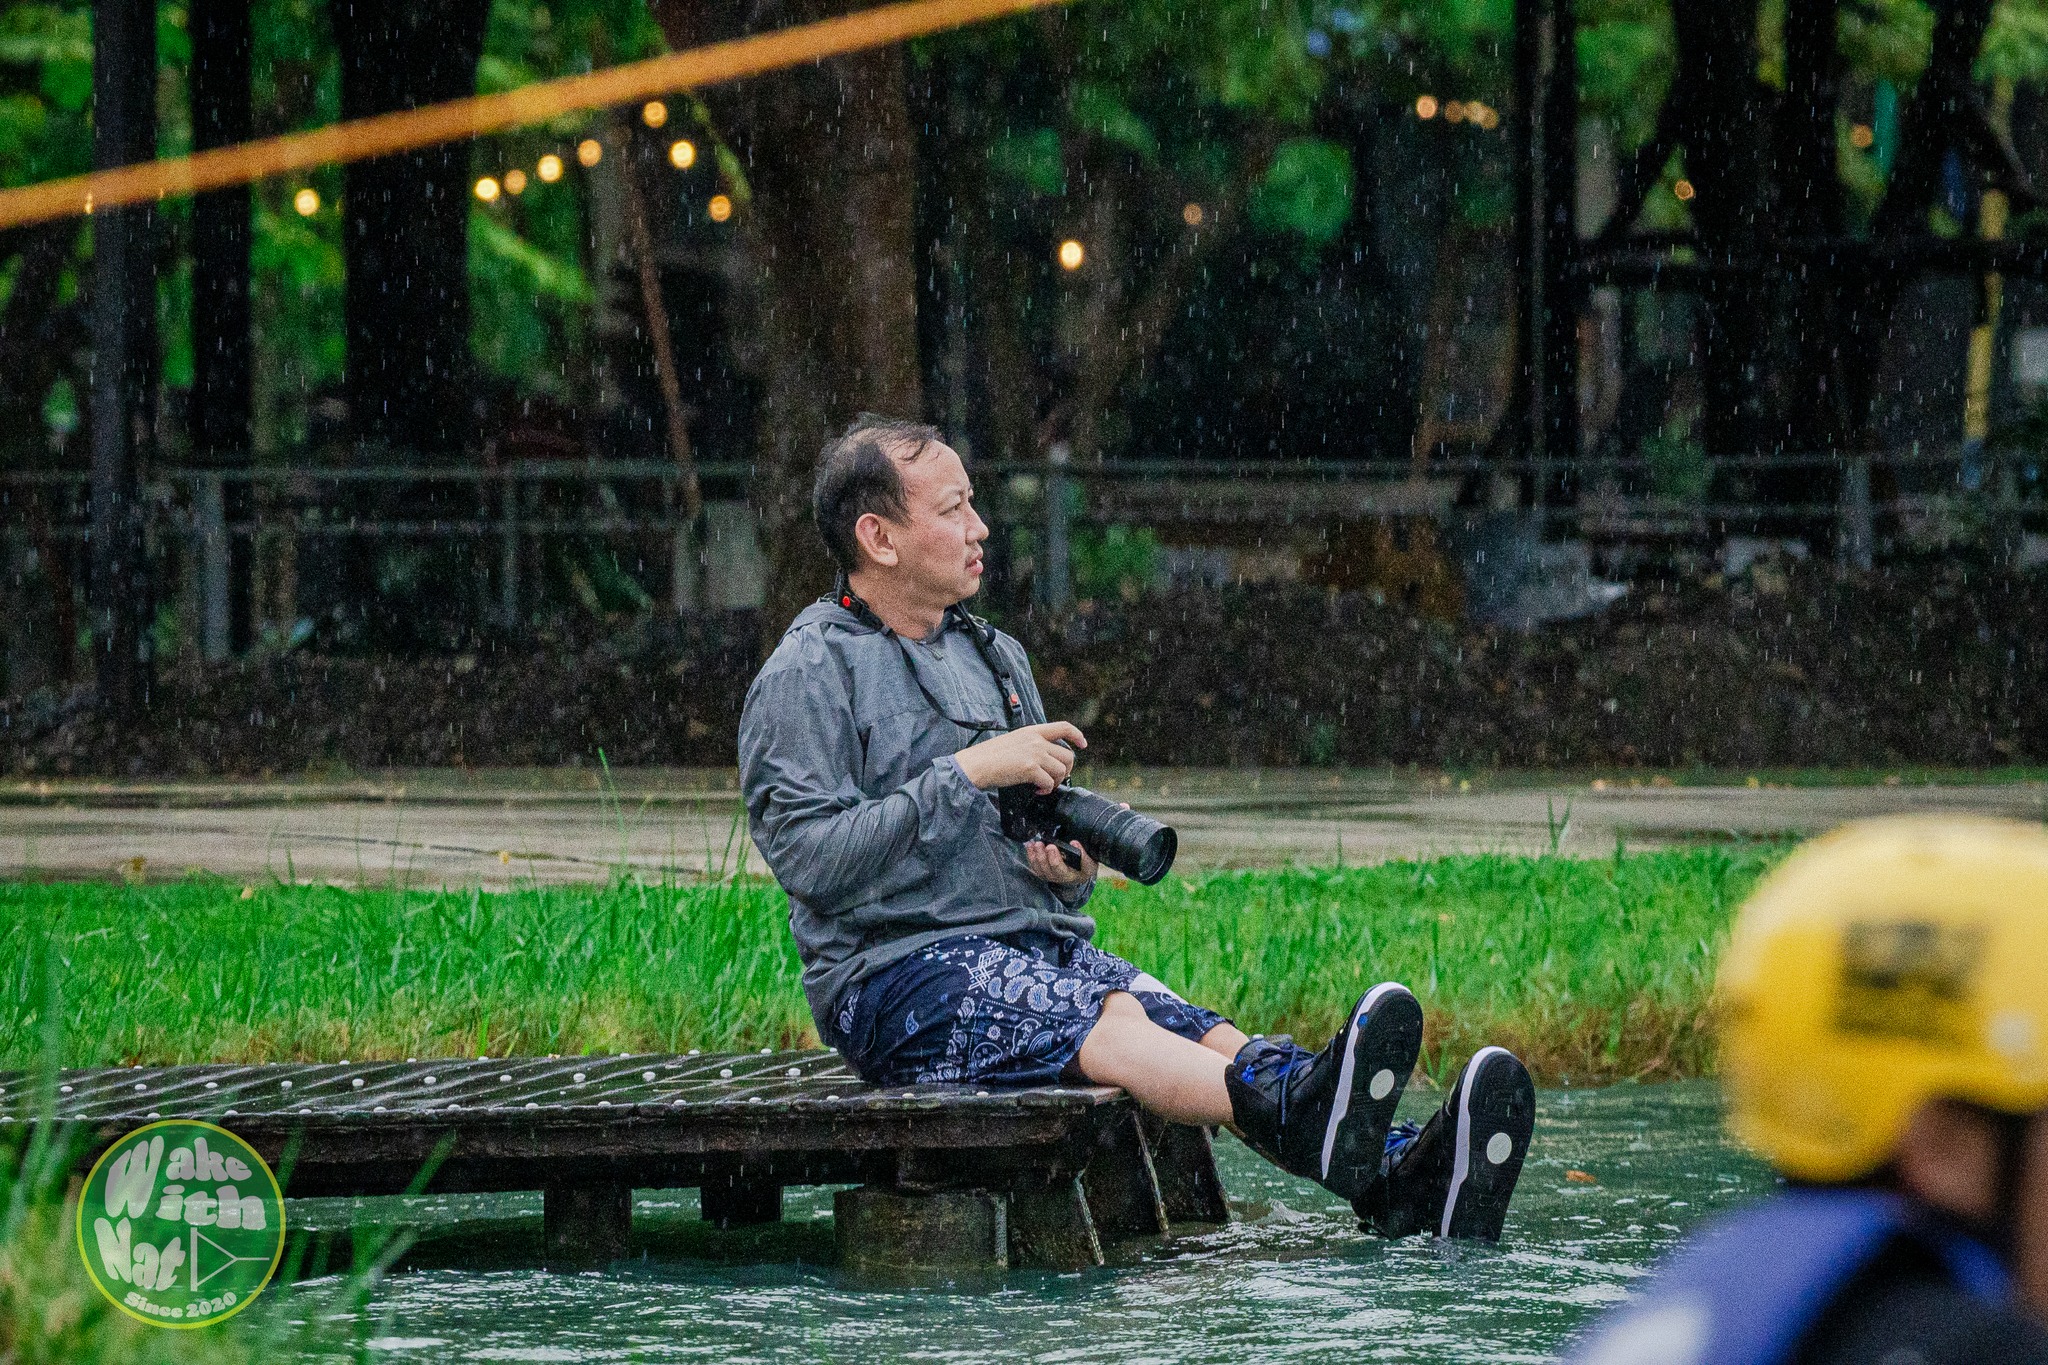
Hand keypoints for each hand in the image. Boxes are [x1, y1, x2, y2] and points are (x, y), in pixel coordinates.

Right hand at [952, 721, 1086, 791]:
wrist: (975, 765)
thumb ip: (1030, 745)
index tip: (1083, 744)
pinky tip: (1036, 791)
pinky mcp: (1030, 768)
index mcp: (1032, 731)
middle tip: (1054, 779)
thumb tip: (1045, 759)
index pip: (1063, 727)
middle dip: (1066, 770)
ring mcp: (1034, 753)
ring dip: (1055, 782)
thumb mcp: (1013, 741)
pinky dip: (1046, 790)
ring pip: (1061, 770)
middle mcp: (1036, 740)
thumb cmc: (989, 757)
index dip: (1077, 735)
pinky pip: (1049, 782)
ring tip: (1043, 787)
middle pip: (1068, 755)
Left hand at [1024, 837, 1097, 885]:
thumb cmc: (1084, 868)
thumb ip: (1084, 856)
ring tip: (1035, 844)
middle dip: (1042, 855)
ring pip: (1038, 868)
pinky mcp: (1042, 871)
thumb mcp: (1090, 864)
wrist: (1079, 874)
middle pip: (1046, 869)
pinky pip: (1033, 865)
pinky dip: (1030, 855)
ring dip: (1034, 855)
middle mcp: (1056, 877)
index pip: (1059, 869)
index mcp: (1069, 876)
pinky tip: (1029, 846)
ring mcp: (1048, 875)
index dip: (1054, 859)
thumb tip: (1074, 843)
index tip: (1052, 846)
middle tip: (1040, 844)